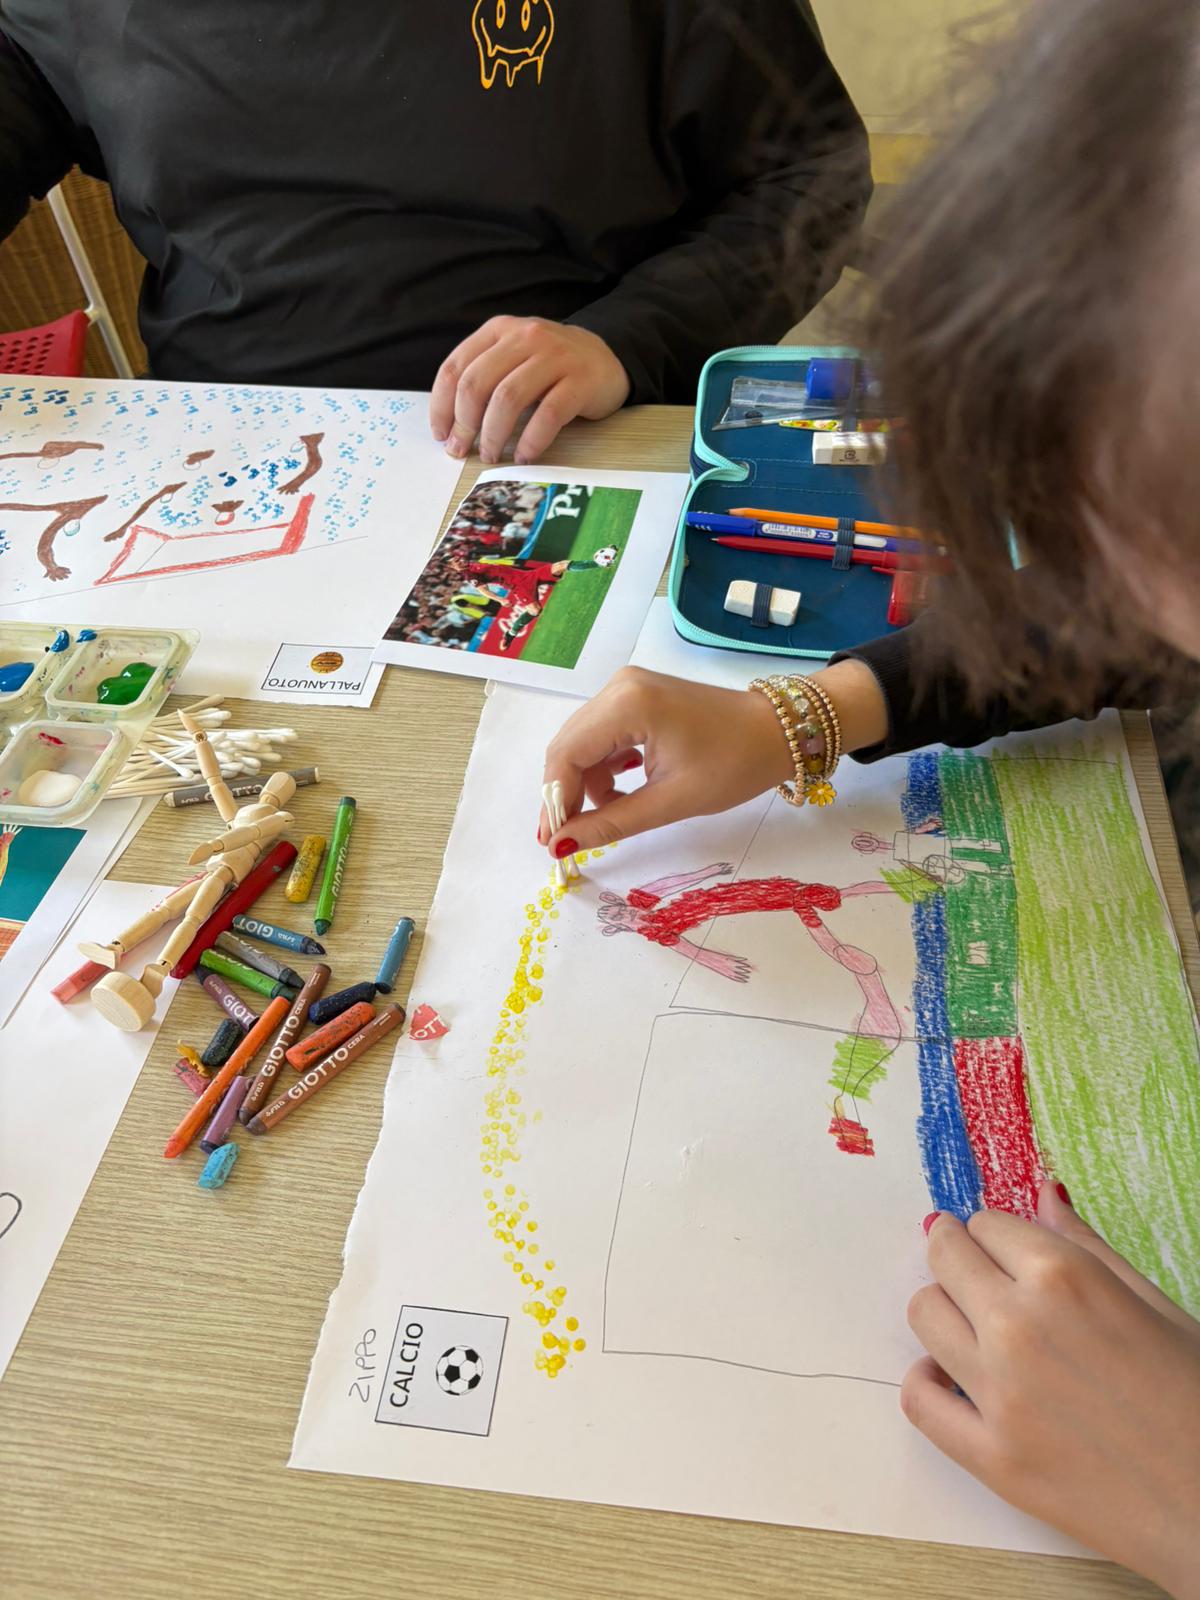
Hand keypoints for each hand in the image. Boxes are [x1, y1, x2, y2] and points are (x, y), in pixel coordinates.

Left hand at [430, 317, 629, 464]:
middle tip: (463, 451)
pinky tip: (525, 456)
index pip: (456, 367)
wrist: (605, 359)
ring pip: (508, 398)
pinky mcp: (580, 380)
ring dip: (493, 435)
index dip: (441, 406)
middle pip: (477, 384)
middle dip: (464, 425)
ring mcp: (554, 356)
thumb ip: (483, 377)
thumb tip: (450, 426)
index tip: (441, 435)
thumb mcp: (512, 358)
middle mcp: (524, 337)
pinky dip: (531, 441)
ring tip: (492, 456)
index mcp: (499, 330)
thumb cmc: (550, 367)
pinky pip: (548, 414)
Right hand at [538, 660, 888, 853]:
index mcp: (628, 704)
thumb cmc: (735, 765)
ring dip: (587, 783)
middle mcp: (619, 686)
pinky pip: (603, 735)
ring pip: (583, 742)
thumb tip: (561, 846)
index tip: (551, 842)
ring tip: (613, 814)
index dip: (554, 800)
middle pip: (569, 745)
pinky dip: (605, 767)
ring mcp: (627, 687)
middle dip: (565, 794)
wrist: (780, 731)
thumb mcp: (671, 801)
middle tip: (567, 839)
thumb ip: (611, 822)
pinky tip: (623, 790)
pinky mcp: (637, 696)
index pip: (567, 754)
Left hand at [905, 1183, 1199, 1595]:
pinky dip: (926, 1380)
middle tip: (973, 1269)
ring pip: (924, 1314)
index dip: (996, 1234)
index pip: (986, 1223)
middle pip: (943, 1255)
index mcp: (1065, 1278)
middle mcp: (1018, 1325)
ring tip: (972, 1324)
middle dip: (955, 1253)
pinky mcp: (990, 1457)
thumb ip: (1088, 1247)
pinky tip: (951, 1376)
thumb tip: (1045, 1194)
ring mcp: (998, 1393)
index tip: (1003, 1249)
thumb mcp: (1156, 1305)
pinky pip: (918, 1398)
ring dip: (943, 1309)